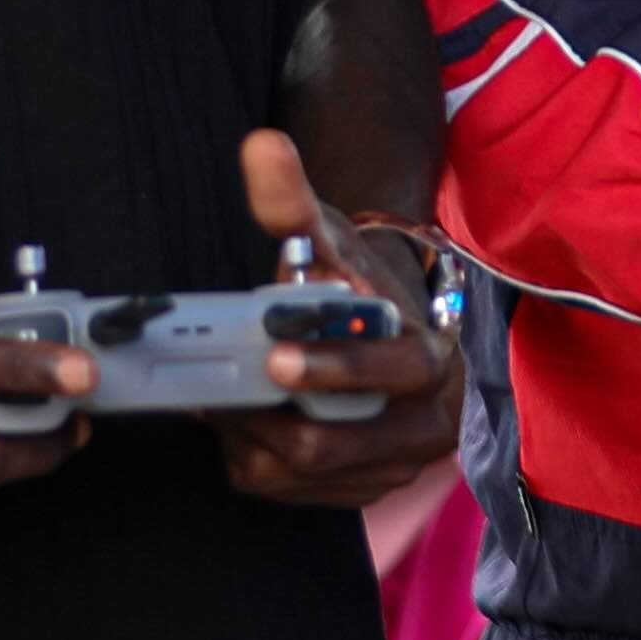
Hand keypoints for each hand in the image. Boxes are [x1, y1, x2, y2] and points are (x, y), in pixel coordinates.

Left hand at [223, 129, 458, 507]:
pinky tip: (235, 425)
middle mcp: (423, 423)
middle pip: (333, 442)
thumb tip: (261, 146)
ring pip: (303, 473)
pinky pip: (290, 492)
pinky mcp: (360, 490)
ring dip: (249, 439)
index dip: (334, 366)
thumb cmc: (350, 283)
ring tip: (215, 398)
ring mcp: (393, 464)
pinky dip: (252, 460)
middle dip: (265, 416)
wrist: (383, 331)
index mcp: (426, 357)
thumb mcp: (328, 238)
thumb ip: (291, 200)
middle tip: (214, 390)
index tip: (274, 357)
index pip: (391, 373)